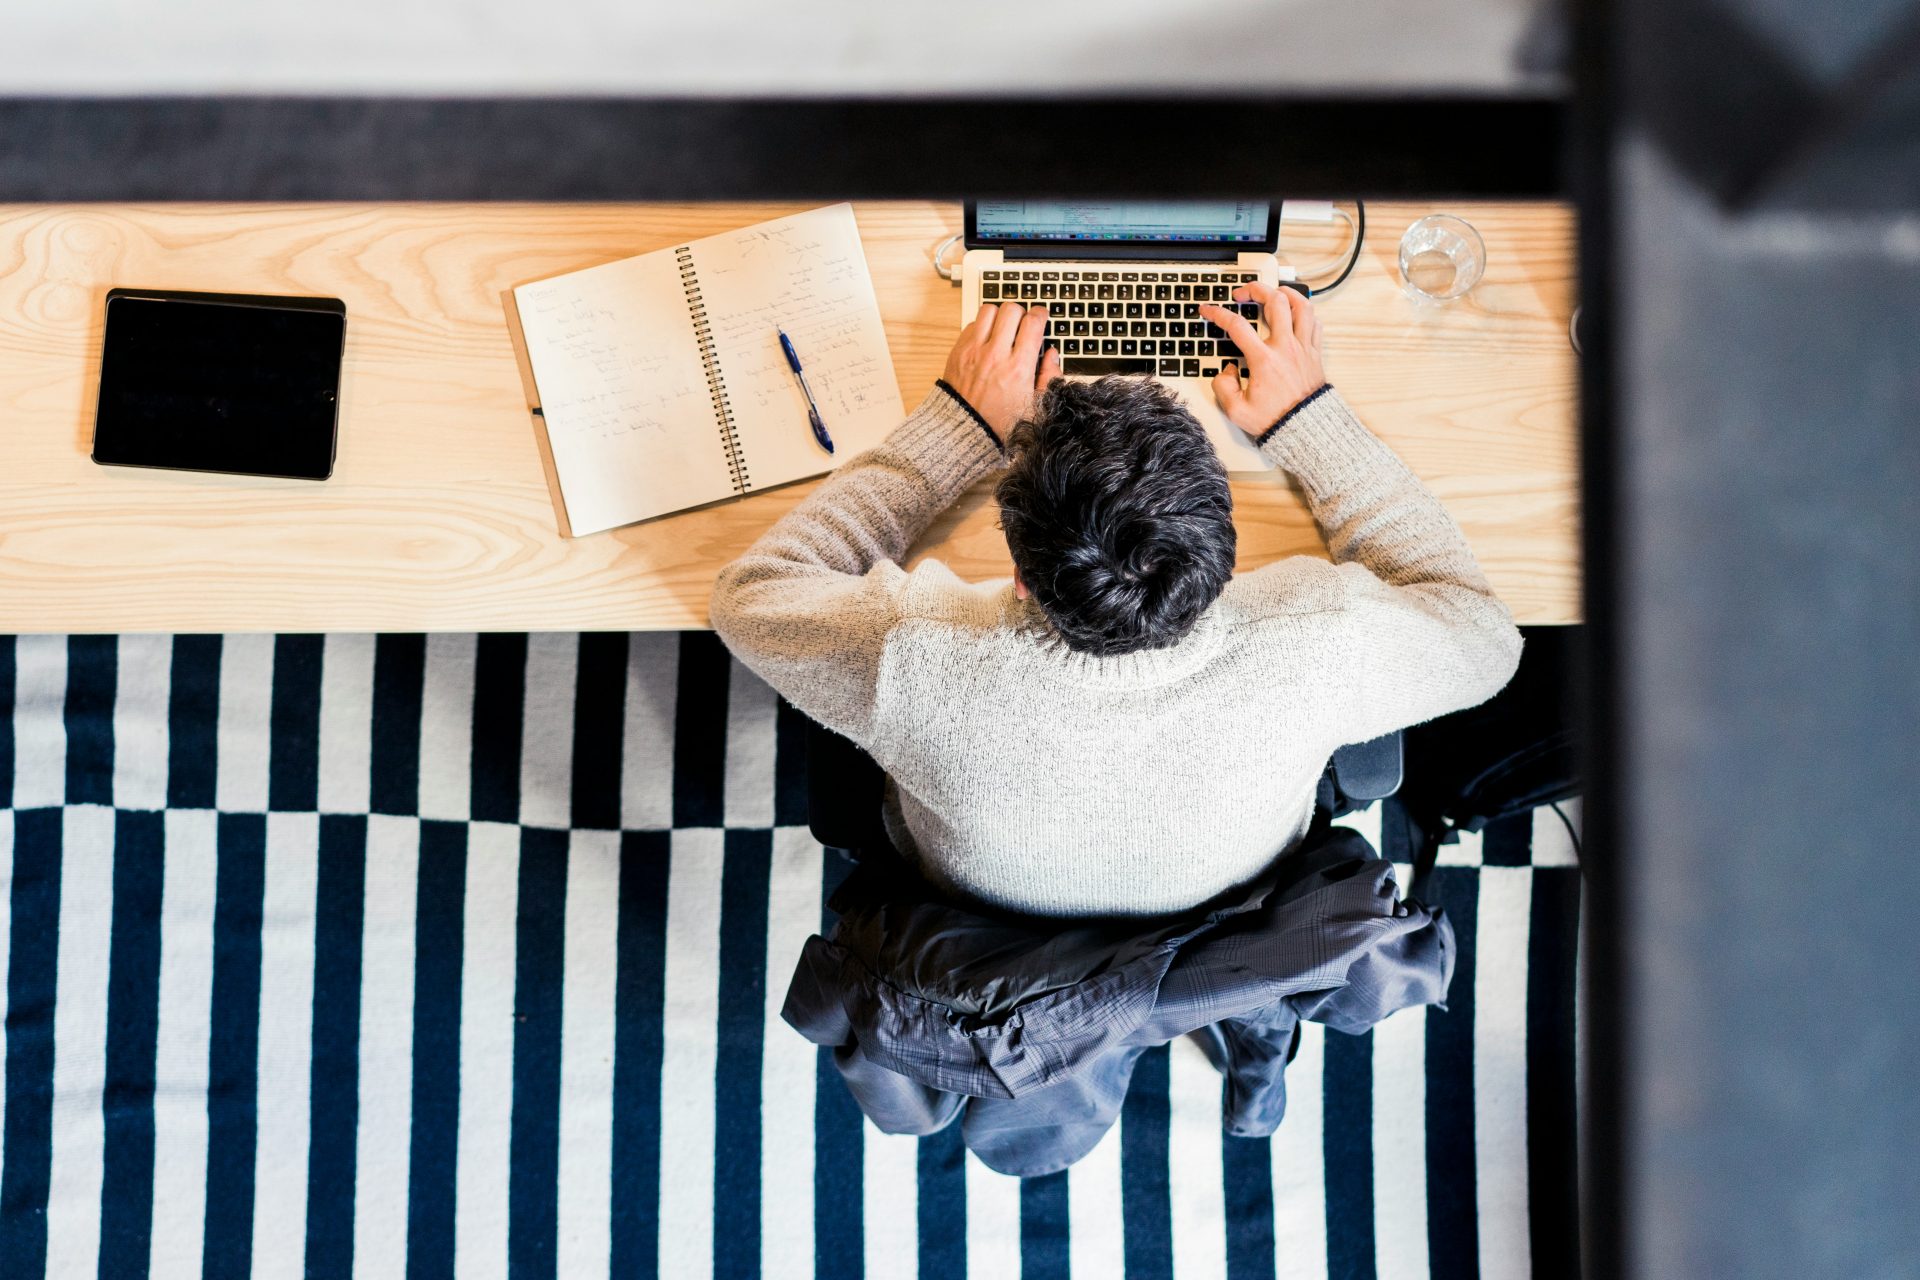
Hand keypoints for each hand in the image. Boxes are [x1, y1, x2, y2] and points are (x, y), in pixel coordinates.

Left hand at [942, 302, 1061, 440]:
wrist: (964, 429)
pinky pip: (972, 324)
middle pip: (1011, 310)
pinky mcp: (958, 351)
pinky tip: (987, 340)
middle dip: (1021, 312)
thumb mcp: (1035, 406)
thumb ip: (1049, 378)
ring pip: (989, 310)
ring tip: (1003, 327)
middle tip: (1022, 323)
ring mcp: (974, 351)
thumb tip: (1052, 355)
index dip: (1040, 314)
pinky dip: (982, 327)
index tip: (1041, 316)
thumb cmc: (998, 421)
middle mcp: (995, 355)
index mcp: (1018, 368)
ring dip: (999, 315)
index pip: (1033, 323)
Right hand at [1197, 283, 1326, 439]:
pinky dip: (1304, 312)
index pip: (1237, 326)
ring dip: (1286, 293)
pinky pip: (1314, 323)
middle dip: (1256, 289)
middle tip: (1244, 292)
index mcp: (1264, 360)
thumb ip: (1223, 387)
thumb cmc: (1275, 420)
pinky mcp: (1315, 353)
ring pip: (1301, 306)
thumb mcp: (1237, 411)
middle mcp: (1286, 348)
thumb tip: (1226, 371)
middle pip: (1275, 302)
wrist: (1305, 430)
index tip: (1209, 310)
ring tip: (1274, 291)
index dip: (1218, 314)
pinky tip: (1295, 313)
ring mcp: (1303, 348)